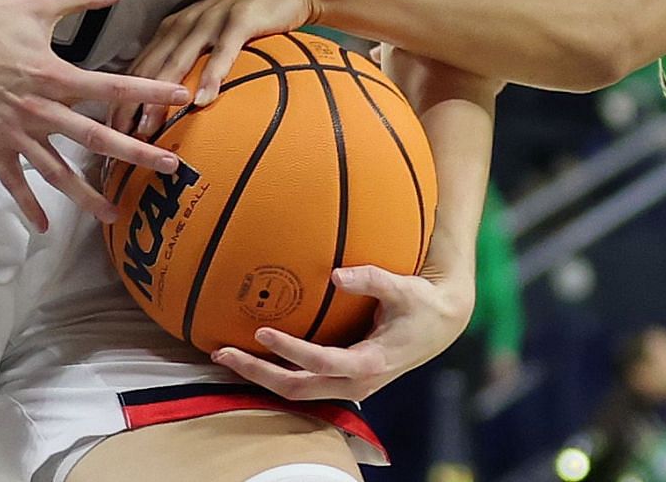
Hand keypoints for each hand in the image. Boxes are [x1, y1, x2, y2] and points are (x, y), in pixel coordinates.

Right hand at [0, 0, 191, 230]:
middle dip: (135, 153)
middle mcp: (41, 109)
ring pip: (57, 171)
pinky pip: (14, 181)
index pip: (112, 88)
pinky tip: (44, 226)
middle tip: (168, 167)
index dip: (149, 91)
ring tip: (113, 214)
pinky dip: (28, 205)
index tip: (180, 97)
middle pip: (95, 138)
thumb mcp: (38, 4)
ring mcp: (16, 132)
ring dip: (86, 194)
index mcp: (56, 76)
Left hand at [121, 0, 323, 134]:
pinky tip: (205, 100)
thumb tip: (177, 99)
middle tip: (116, 138)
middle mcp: (185, 23)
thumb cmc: (250, 16)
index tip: (107, 130)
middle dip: (128, 102)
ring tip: (148, 127)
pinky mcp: (240, 20)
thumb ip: (194, 59)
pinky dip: (211, 76)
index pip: (138, 66)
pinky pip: (222, 52)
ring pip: (178, 62)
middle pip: (149, 67)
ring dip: (159, 95)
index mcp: (174, 28)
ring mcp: (211, 21)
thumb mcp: (213, 34)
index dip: (120, 96)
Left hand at [210, 262, 473, 401]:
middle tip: (223, 354)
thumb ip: (373, 279)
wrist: (442, 325)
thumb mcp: (404, 288)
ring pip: (297, 392)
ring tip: (226, 357)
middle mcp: (355, 382)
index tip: (261, 332)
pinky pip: (305, 383)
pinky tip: (256, 356)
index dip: (288, 350)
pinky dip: (277, 373)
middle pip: (297, 389)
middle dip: (258, 374)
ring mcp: (349, 386)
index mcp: (369, 363)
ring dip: (261, 377)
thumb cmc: (422, 304)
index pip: (320, 362)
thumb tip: (337, 273)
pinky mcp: (344, 380)